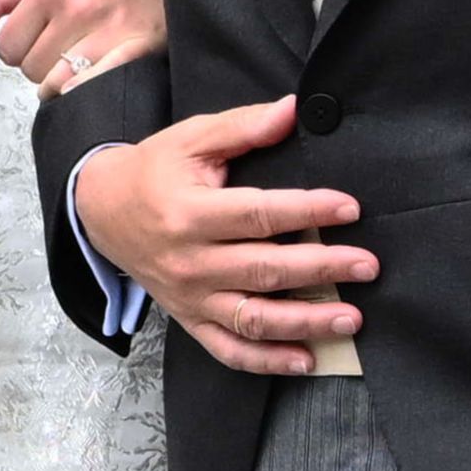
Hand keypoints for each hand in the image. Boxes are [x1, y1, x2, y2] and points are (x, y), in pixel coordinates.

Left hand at [0, 0, 163, 93]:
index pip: (6, 47)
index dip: (17, 48)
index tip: (37, 37)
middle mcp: (74, 8)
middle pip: (29, 69)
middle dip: (39, 62)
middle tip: (62, 46)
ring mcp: (105, 31)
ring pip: (54, 85)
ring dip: (59, 81)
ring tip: (77, 59)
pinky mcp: (133, 50)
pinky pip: (88, 88)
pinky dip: (82, 89)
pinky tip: (90, 76)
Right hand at [70, 94, 371, 374]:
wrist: (103, 212)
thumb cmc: (155, 170)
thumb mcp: (192, 138)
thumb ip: (243, 127)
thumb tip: (292, 110)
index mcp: (189, 213)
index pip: (258, 215)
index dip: (307, 211)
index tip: (350, 208)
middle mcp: (190, 262)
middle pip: (264, 270)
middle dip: (322, 269)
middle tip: (368, 265)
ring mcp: (191, 298)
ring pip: (252, 318)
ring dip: (305, 322)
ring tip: (352, 318)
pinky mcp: (190, 320)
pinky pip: (229, 350)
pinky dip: (267, 360)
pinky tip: (307, 359)